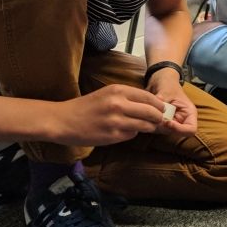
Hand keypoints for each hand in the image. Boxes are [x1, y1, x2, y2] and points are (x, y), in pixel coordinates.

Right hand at [49, 85, 169, 144]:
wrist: (63, 120)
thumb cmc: (87, 107)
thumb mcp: (108, 94)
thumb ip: (129, 97)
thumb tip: (156, 103)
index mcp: (118, 90)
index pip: (150, 98)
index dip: (159, 105)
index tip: (163, 110)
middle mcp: (118, 104)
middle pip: (152, 112)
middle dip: (159, 118)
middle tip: (159, 121)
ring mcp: (116, 121)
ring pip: (145, 125)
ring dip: (148, 127)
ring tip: (145, 127)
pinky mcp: (112, 136)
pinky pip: (132, 135)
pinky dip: (132, 134)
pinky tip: (124, 131)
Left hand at [145, 74, 196, 135]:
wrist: (160, 81)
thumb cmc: (168, 84)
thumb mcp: (167, 91)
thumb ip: (163, 103)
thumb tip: (155, 113)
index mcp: (189, 113)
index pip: (190, 130)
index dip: (179, 129)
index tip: (167, 122)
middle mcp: (182, 120)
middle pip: (176, 133)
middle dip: (164, 127)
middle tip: (153, 118)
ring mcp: (171, 122)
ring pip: (165, 132)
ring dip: (156, 126)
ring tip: (148, 114)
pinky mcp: (162, 123)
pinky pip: (156, 128)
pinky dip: (150, 124)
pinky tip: (145, 115)